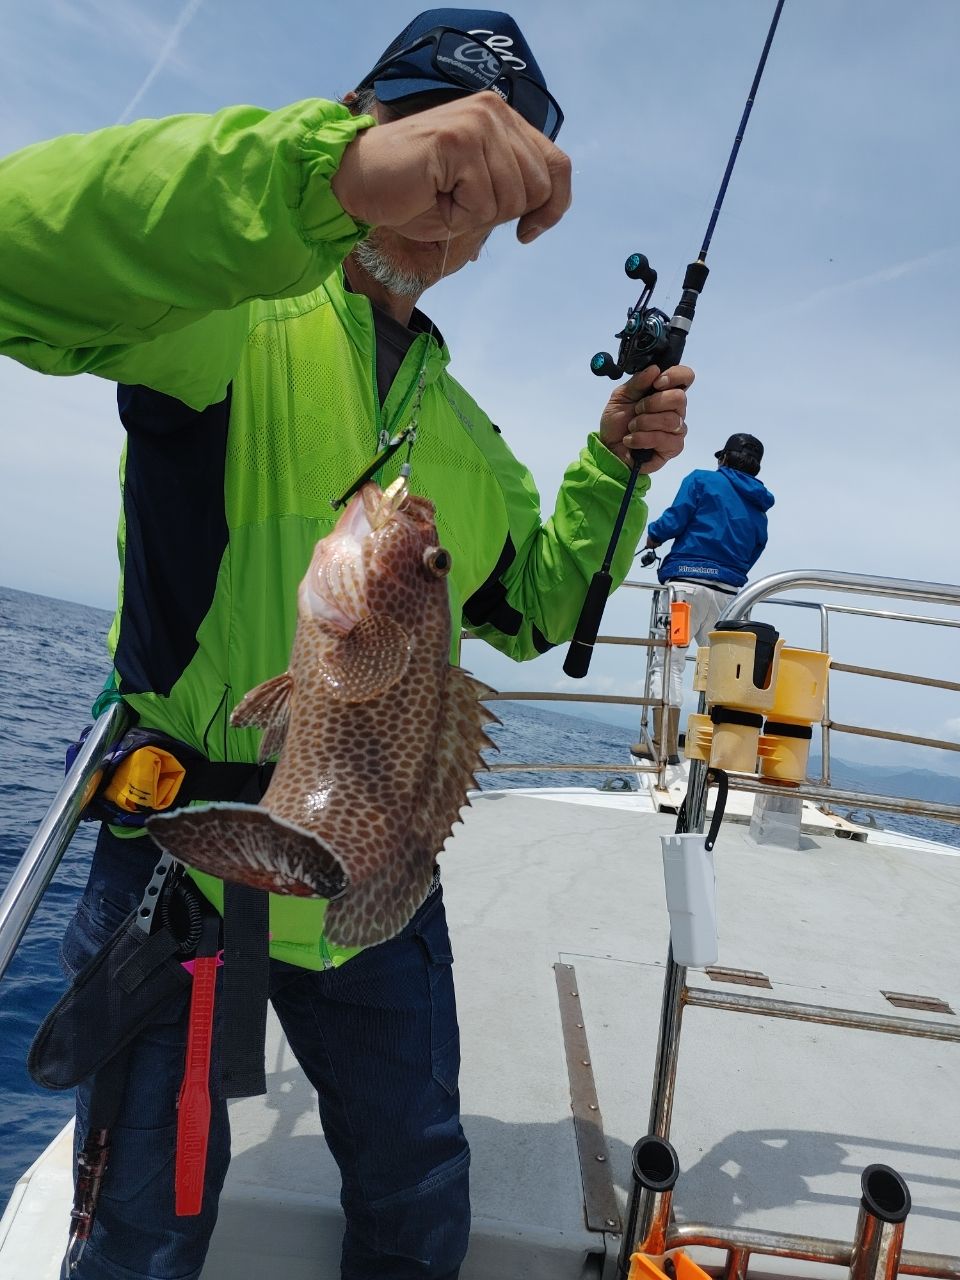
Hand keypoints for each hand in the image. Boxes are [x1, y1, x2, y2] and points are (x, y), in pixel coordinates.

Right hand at [332, 93, 571, 244]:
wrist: (358, 183)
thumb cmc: (413, 195)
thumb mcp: (477, 195)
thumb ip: (512, 189)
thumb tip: (549, 207)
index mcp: (502, 118)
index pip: (558, 165)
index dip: (553, 207)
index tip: (527, 233)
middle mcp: (494, 111)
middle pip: (537, 188)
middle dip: (502, 214)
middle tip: (458, 203)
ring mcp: (477, 121)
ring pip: (511, 199)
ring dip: (474, 215)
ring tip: (441, 196)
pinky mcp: (458, 140)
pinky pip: (482, 203)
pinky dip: (457, 216)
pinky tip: (431, 195)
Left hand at [598, 364, 694, 472]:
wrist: (608, 448)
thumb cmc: (616, 423)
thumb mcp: (620, 397)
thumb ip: (637, 382)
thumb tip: (654, 369)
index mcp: (665, 392)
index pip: (686, 377)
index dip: (675, 376)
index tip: (656, 383)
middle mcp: (675, 409)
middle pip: (679, 398)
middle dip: (653, 403)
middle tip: (637, 410)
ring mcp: (676, 428)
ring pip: (671, 419)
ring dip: (644, 422)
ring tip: (631, 427)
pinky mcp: (673, 447)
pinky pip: (664, 438)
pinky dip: (642, 438)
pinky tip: (631, 440)